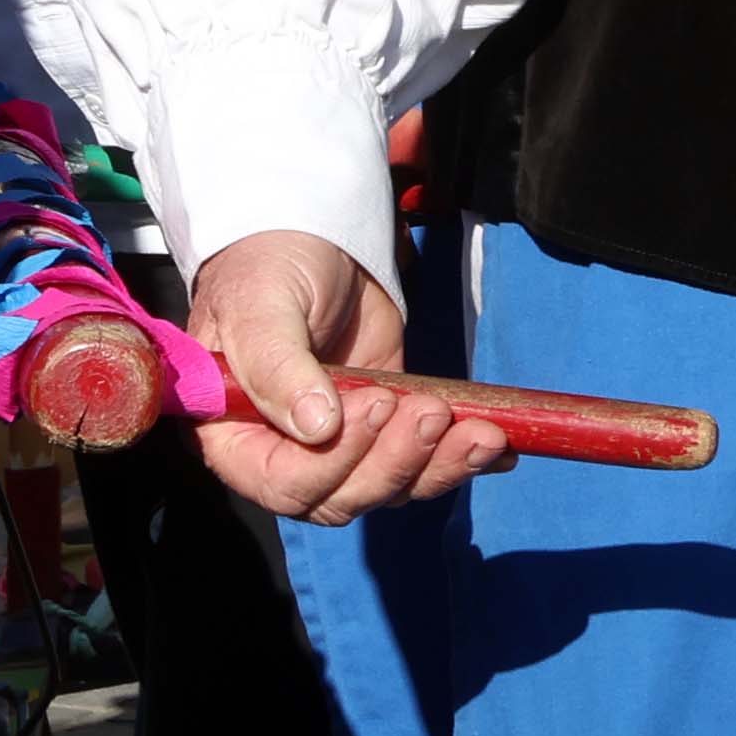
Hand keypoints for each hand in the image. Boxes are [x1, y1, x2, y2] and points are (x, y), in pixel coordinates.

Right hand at [180, 229, 504, 521]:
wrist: (315, 239)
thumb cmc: (267, 266)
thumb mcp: (261, 304)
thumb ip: (276, 363)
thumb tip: (316, 425)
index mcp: (236, 434)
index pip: (281, 483)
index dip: (332, 462)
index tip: (375, 405)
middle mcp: (284, 452)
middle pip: (342, 496)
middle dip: (395, 462)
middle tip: (431, 411)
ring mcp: (340, 444)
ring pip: (388, 487)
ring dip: (438, 466)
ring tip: (480, 431)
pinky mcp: (388, 427)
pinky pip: (422, 463)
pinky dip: (460, 460)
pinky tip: (498, 448)